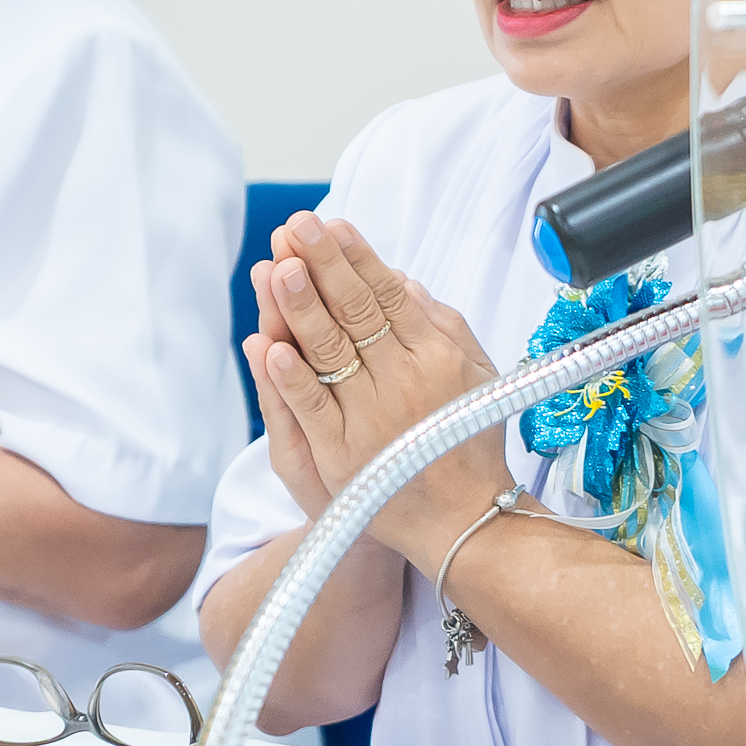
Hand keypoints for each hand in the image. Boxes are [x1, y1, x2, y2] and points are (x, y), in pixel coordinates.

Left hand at [249, 214, 513, 567]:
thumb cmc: (467, 442)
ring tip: (278, 265)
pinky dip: (289, 378)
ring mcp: (371, 419)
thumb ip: (444, 327)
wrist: (460, 520)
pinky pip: (311, 409)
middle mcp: (405, 382)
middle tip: (296, 226)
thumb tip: (406, 283)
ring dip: (300, 306)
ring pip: (329, 352)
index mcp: (438, 358)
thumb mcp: (476, 376)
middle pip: (355, 313)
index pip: (389, 296)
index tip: (332, 225)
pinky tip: (268, 345)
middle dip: (322, 265)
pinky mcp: (340, 456)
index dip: (357, 258)